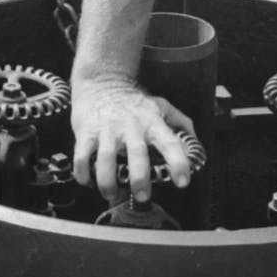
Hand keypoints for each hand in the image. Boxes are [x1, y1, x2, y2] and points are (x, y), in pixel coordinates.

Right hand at [71, 75, 193, 201]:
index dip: (178, 163)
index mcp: (152, 123)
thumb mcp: (161, 106)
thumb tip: (195, 142)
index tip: (182, 182)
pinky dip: (82, 173)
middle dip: (139, 178)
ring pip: (105, 159)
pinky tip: (88, 182)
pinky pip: (81, 156)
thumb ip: (181, 122)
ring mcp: (107, 130)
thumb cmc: (132, 100)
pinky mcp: (86, 133)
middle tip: (143, 196)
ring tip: (110, 194)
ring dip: (107, 181)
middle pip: (137, 154)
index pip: (170, 143)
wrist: (101, 81)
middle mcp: (131, 127)